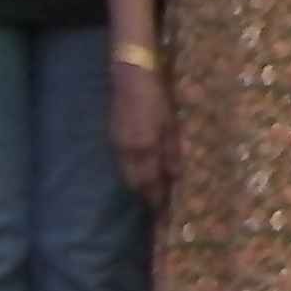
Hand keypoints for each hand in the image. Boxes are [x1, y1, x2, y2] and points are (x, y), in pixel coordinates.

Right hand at [109, 63, 178, 205]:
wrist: (131, 76)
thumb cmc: (158, 96)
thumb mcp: (171, 123)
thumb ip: (172, 150)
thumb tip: (176, 176)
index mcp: (145, 148)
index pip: (151, 183)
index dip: (158, 199)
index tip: (165, 215)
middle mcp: (128, 152)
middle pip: (137, 183)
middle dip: (147, 197)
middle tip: (158, 209)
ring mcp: (118, 145)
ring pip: (128, 175)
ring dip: (139, 187)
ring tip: (150, 196)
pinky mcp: (114, 137)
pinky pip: (123, 164)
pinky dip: (132, 173)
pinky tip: (141, 173)